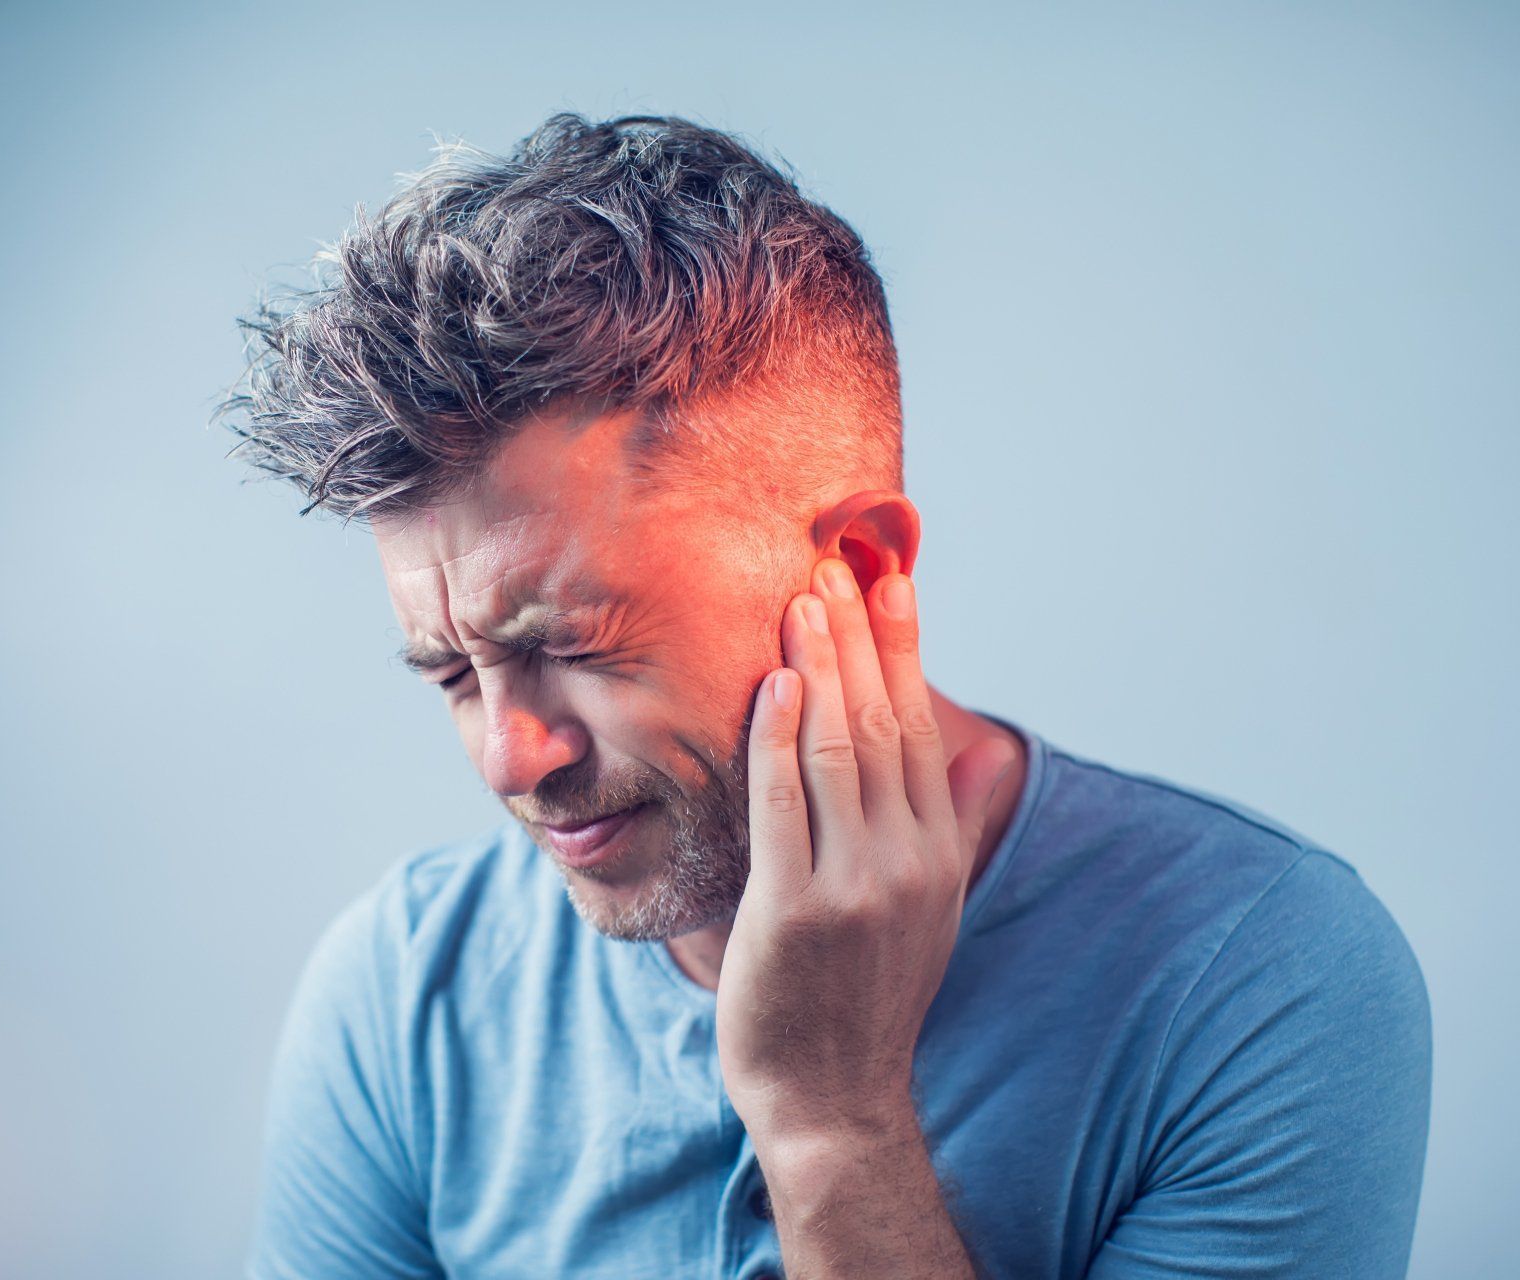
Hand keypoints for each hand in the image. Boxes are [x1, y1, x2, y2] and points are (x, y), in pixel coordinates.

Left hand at [715, 560, 1016, 1150]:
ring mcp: (854, 886)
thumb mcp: (927, 911)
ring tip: (803, 596)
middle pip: (884, 721)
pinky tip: (775, 684)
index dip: (904, 646)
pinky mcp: (796, 910)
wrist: (832, 1101)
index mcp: (937, 853)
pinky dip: (779, 738)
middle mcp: (908, 861)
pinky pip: (785, 804)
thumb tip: (980, 756)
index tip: (890, 576)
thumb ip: (949, 826)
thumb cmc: (864, 996)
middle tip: (837, 557)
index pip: (921, 726)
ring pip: (840, 748)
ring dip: (822, 665)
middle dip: (861, 633)